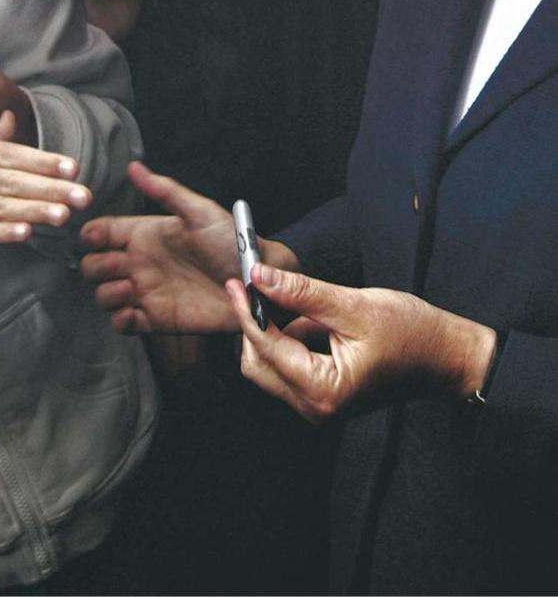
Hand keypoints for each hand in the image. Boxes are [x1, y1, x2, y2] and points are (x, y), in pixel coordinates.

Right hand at [79, 161, 240, 332]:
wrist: (253, 282)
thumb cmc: (231, 242)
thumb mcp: (199, 211)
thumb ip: (166, 190)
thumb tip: (134, 167)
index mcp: (145, 234)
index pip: (101, 232)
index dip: (91, 235)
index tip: (95, 238)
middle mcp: (140, 262)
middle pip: (94, 265)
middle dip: (97, 266)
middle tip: (121, 268)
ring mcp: (145, 291)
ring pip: (103, 295)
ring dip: (109, 293)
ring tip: (133, 289)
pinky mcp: (155, 319)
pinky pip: (121, 324)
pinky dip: (120, 320)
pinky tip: (135, 312)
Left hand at [226, 263, 498, 423]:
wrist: (446, 356)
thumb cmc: (412, 334)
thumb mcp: (353, 305)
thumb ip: (302, 292)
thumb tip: (260, 276)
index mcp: (323, 391)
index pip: (266, 348)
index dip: (246, 311)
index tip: (236, 282)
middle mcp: (316, 407)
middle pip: (258, 363)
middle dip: (255, 323)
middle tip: (257, 284)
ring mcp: (318, 404)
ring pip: (270, 364)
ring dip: (273, 329)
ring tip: (294, 298)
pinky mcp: (322, 393)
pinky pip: (289, 364)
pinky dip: (288, 337)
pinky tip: (308, 315)